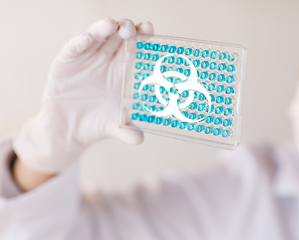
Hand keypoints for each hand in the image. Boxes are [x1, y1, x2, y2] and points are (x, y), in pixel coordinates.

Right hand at [13, 18, 153, 173]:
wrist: (69, 131)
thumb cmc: (97, 123)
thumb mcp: (114, 126)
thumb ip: (127, 131)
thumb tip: (139, 140)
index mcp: (123, 70)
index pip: (135, 47)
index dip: (143, 36)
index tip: (149, 29)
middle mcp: (107, 60)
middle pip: (118, 36)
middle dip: (126, 29)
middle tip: (131, 29)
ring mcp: (87, 58)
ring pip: (97, 36)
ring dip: (103, 28)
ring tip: (111, 25)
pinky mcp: (66, 62)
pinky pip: (74, 48)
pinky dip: (80, 42)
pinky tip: (87, 38)